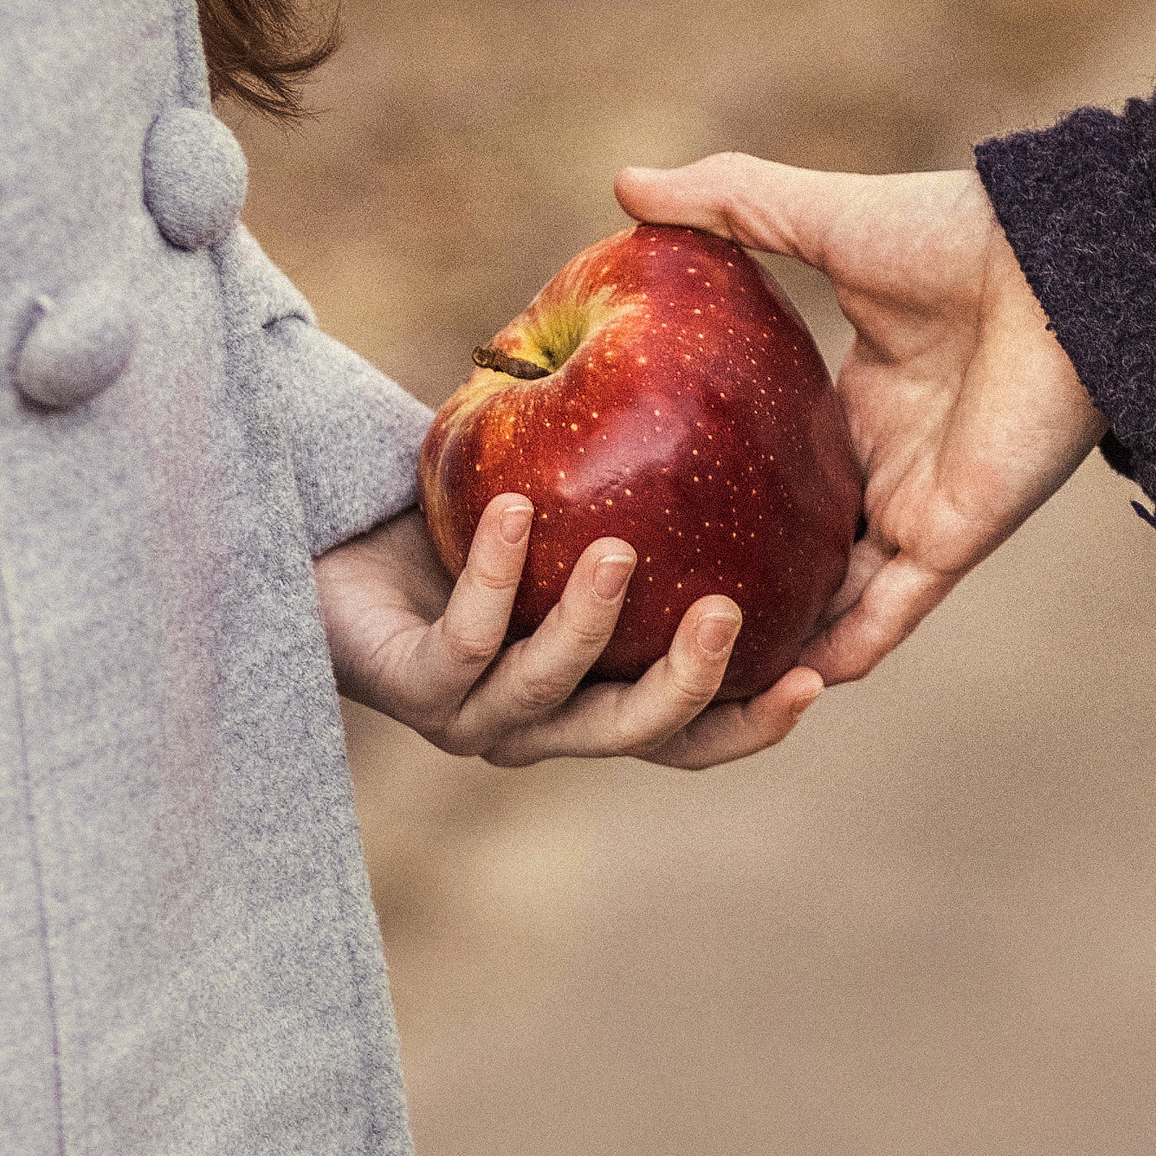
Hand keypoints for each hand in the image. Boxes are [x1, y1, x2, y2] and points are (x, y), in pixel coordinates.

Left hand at [313, 501, 822, 770]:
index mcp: (593, 699)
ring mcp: (470, 713)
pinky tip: (514, 509)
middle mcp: (540, 723)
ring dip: (586, 622)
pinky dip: (494, 572)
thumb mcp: (582, 509)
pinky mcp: (405, 683)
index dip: (753, 720)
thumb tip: (772, 420)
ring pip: (545, 688)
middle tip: (727, 614)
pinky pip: (461, 637)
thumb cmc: (474, 518)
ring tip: (616, 549)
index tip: (817, 675)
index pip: (689, 734)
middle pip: (630, 733)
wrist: (338, 537)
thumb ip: (661, 500)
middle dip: (685, 682)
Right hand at [612, 157, 1106, 686]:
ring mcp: (912, 509)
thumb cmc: (948, 233)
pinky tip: (769, 680)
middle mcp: (879, 465)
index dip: (712, 494)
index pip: (769, 468)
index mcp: (850, 402)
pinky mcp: (948, 540)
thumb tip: (624, 181)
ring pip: (830, 603)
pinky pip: (880, 620)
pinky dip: (833, 655)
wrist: (1050, 268)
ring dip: (771, 639)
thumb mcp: (820, 214)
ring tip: (685, 675)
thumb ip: (728, 202)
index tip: (635, 513)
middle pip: (795, 547)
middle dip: (735, 583)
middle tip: (641, 616)